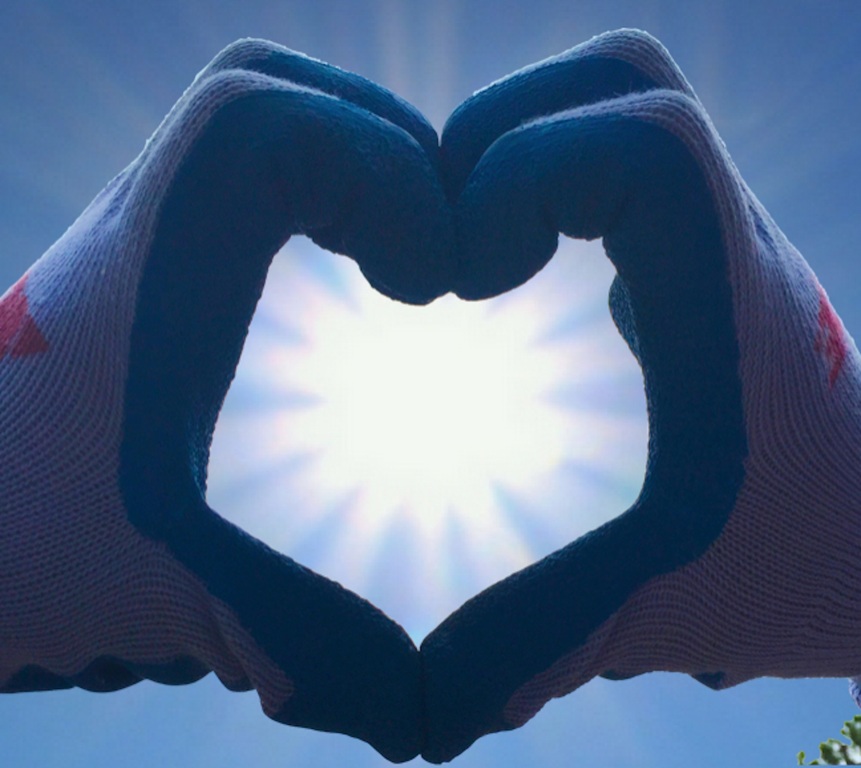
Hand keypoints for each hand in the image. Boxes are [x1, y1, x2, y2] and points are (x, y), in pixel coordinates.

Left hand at [0, 39, 452, 762]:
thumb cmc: (14, 566)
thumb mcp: (181, 612)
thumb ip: (316, 657)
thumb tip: (430, 722)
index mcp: (144, 285)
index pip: (258, 130)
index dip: (380, 174)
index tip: (431, 283)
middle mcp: (129, 230)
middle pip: (258, 87)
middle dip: (379, 148)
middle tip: (429, 254)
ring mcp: (129, 229)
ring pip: (244, 105)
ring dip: (346, 155)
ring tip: (403, 247)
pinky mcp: (136, 251)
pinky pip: (232, 161)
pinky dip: (309, 184)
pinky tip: (347, 263)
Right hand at [422, 28, 860, 761]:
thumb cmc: (801, 569)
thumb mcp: (651, 613)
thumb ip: (528, 650)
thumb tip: (417, 711)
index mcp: (721, 305)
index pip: (644, 143)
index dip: (520, 174)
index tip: (463, 277)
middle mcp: (727, 239)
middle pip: (621, 78)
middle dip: (501, 132)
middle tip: (454, 243)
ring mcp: (714, 228)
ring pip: (620, 95)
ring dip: (522, 147)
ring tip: (473, 244)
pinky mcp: (696, 243)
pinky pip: (614, 155)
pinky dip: (545, 181)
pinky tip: (513, 268)